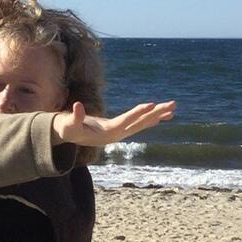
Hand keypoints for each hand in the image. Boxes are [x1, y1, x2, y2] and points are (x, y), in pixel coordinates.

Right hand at [52, 100, 175, 147]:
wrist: (69, 136)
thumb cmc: (67, 129)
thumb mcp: (67, 124)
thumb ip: (72, 117)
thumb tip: (76, 106)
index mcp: (106, 133)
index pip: (125, 122)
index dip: (138, 113)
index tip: (152, 105)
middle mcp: (117, 134)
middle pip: (140, 123)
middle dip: (156, 113)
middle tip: (173, 105)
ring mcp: (120, 133)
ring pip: (142, 123)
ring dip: (158, 116)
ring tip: (173, 109)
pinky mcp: (120, 129)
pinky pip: (139, 124)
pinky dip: (151, 119)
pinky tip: (162, 116)